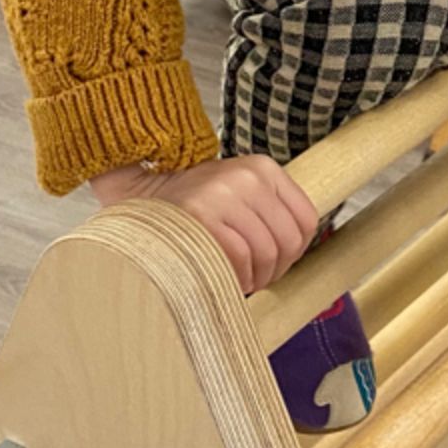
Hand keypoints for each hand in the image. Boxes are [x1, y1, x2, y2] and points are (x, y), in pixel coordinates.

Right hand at [90, 156, 316, 292]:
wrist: (141, 194)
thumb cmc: (195, 204)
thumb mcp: (240, 192)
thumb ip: (269, 213)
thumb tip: (296, 254)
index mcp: (263, 168)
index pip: (306, 220)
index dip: (296, 251)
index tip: (278, 262)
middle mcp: (248, 176)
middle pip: (288, 241)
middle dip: (276, 270)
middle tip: (256, 278)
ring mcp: (224, 194)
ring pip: (266, 253)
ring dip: (255, 277)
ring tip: (239, 279)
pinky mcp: (201, 215)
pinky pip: (239, 258)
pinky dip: (236, 276)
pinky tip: (224, 276)